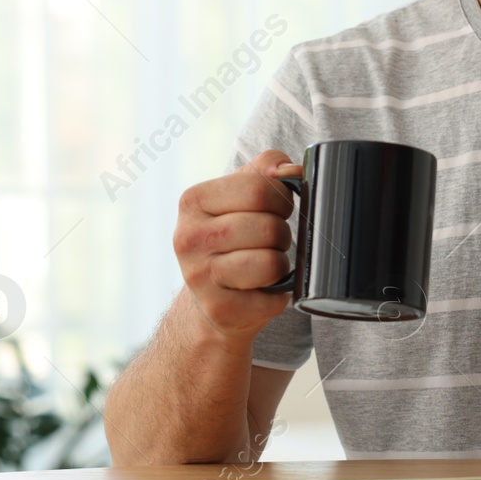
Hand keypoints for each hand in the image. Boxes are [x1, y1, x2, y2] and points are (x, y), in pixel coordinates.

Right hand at [171, 149, 300, 343]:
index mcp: (193, 201)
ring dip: (280, 263)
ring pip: (271, 262)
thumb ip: (266, 169)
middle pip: (268, 226)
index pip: (259, 189)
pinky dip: (277, 294)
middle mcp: (188, 238)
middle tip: (268, 242)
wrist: (210, 299)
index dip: (281, 199)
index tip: (275, 210)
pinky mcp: (219, 310)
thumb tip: (291, 169)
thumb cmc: (233, 237)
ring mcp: (199, 277)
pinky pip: (272, 297)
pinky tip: (259, 290)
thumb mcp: (241, 194)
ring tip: (264, 263)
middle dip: (281, 234)